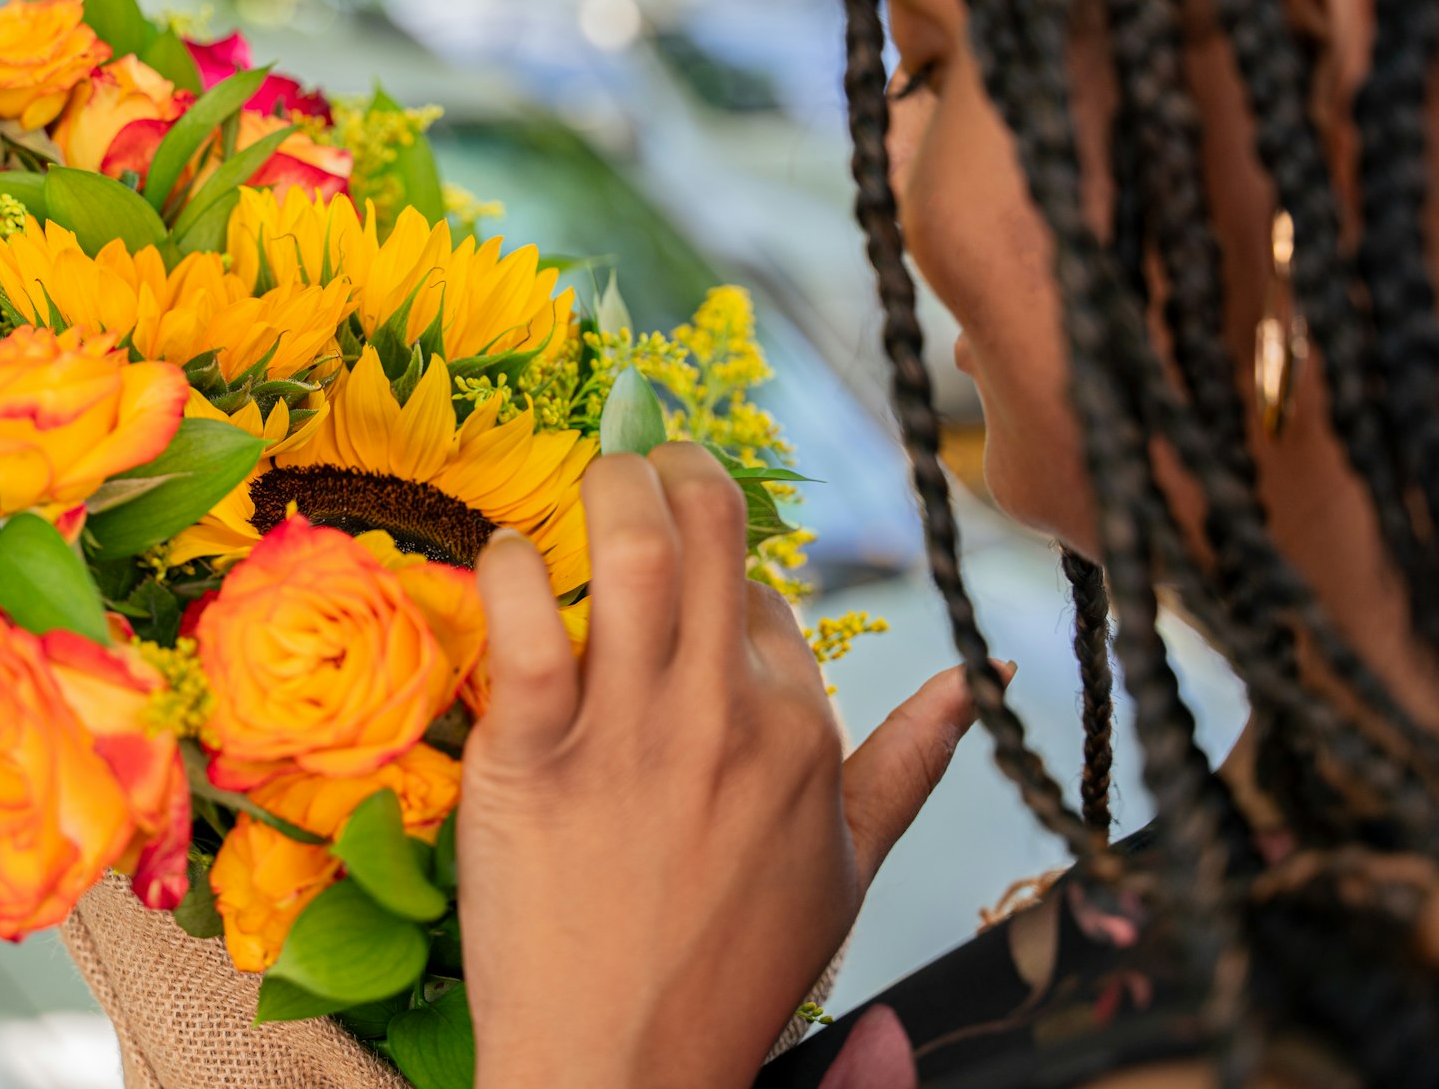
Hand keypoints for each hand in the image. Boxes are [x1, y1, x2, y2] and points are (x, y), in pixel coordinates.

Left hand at [458, 444, 990, 1088]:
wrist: (624, 1070)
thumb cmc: (731, 972)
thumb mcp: (849, 870)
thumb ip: (911, 765)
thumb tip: (979, 683)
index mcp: (803, 733)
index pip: (764, 593)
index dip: (719, 570)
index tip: (683, 582)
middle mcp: (728, 714)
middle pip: (714, 529)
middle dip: (676, 465)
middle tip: (642, 459)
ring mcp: (632, 731)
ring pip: (635, 546)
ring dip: (610, 484)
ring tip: (589, 482)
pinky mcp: (534, 756)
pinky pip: (523, 619)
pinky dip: (512, 564)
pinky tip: (507, 558)